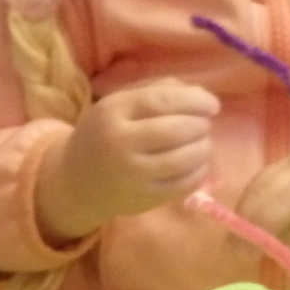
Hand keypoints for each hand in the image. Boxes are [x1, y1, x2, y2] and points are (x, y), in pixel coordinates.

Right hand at [35, 78, 219, 243]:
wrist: (77, 180)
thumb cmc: (105, 134)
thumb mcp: (119, 104)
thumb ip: (157, 90)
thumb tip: (201, 94)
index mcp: (112, 112)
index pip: (161, 101)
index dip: (194, 101)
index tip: (212, 105)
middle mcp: (120, 143)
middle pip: (176, 131)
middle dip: (200, 125)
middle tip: (204, 124)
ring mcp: (133, 174)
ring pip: (184, 159)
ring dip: (203, 147)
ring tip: (202, 143)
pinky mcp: (145, 199)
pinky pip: (184, 184)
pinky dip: (199, 171)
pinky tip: (197, 163)